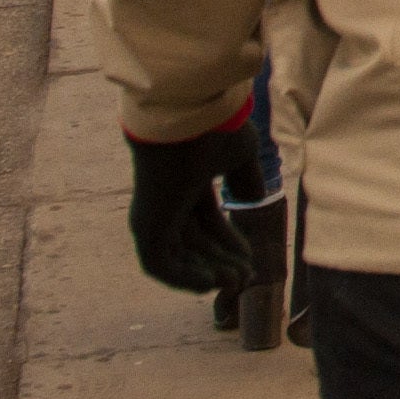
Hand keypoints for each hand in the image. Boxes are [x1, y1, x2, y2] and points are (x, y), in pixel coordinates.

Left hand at [126, 113, 255, 294]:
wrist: (190, 118)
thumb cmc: (215, 130)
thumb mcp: (241, 155)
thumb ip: (246, 179)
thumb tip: (252, 200)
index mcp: (187, 185)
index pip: (206, 224)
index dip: (229, 244)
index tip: (250, 259)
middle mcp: (168, 204)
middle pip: (194, 245)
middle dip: (222, 263)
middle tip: (247, 277)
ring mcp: (154, 217)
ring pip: (179, 259)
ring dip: (208, 274)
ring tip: (236, 280)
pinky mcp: (147, 229)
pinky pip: (161, 267)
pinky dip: (186, 279)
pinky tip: (213, 281)